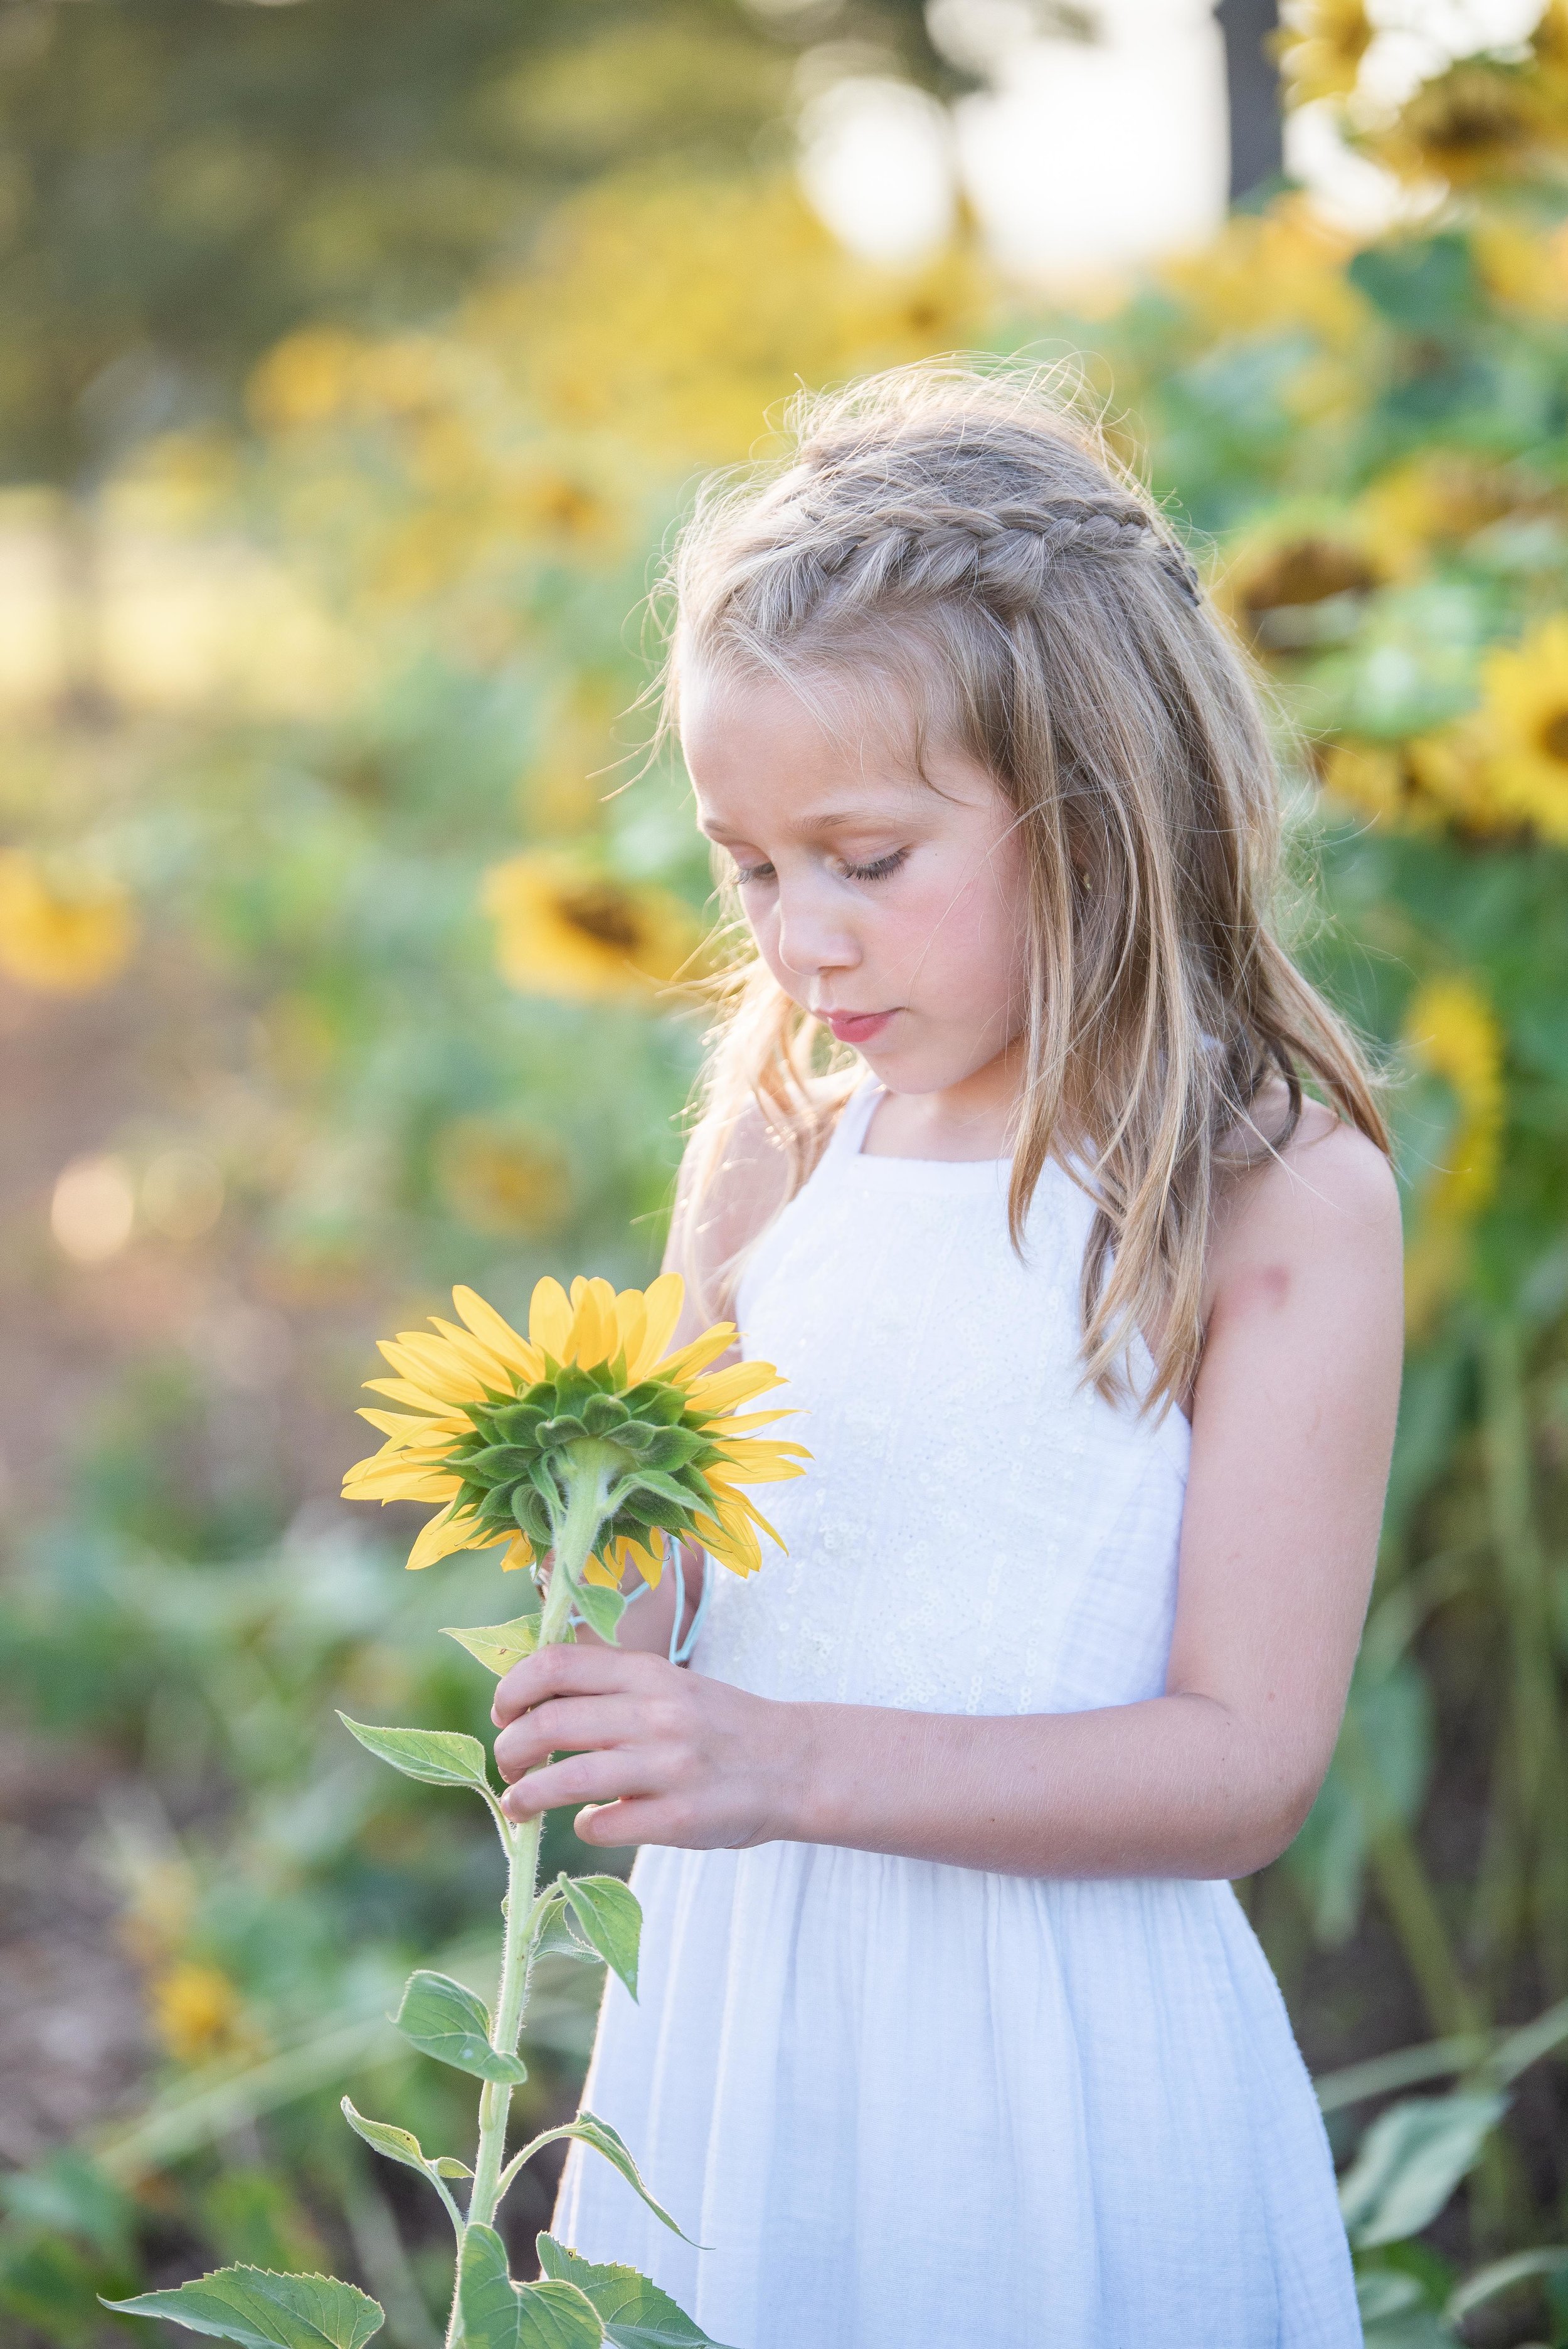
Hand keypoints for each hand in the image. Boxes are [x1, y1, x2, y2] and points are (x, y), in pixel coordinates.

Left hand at [491, 1644, 813, 1850]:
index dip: (513, 1689)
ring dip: (527, 1797)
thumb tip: (527, 1704)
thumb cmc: (716, 1725)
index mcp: (648, 1672)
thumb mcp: (668, 1685)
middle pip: (549, 1725)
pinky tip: (592, 1824)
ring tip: (517, 1805)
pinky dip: (585, 1827)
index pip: (555, 1665)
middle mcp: (656, 1713)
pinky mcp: (679, 1819)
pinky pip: (604, 1826)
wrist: (794, 1764)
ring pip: (567, 1780)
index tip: (502, 1712)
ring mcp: (668, 1768)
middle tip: (507, 1765)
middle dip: (510, 1749)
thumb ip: (610, 1688)